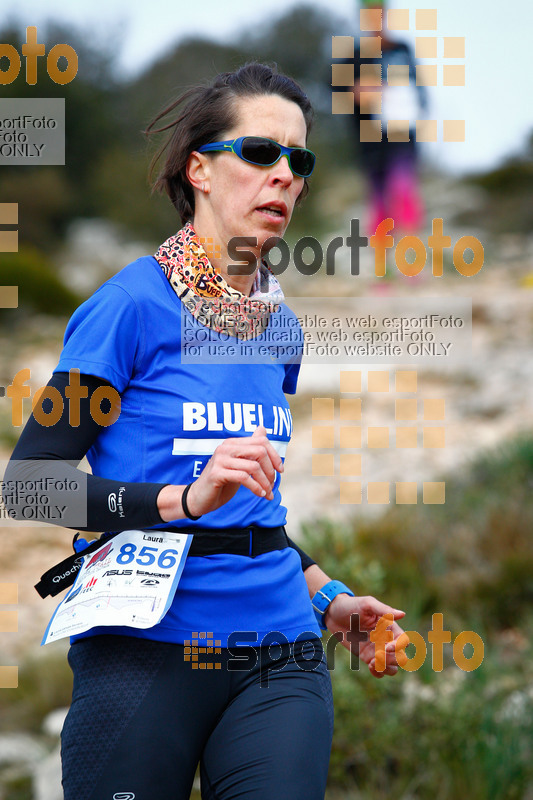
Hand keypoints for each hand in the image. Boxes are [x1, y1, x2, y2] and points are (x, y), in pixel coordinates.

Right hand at [157, 426, 283, 520]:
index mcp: (232, 443)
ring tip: (267, 492)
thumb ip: (250, 449)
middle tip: (273, 485)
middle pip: (260, 452)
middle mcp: (226, 448)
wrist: (200, 498)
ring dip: (265, 482)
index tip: (280, 470)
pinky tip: (260, 494)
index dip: (275, 455)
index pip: (261, 441)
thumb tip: (262, 428)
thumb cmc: (222, 482)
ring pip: (253, 466)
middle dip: (271, 470)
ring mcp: (220, 460)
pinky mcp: (217, 474)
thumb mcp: (239, 464)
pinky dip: (256, 487)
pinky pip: (244, 478)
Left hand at [324, 594, 406, 678]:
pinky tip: (370, 666)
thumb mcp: (367, 604)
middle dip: (392, 660)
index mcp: (390, 627)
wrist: (334, 614)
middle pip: (401, 657)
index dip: (399, 647)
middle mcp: (386, 640)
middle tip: (377, 655)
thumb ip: (384, 610)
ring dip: (386, 668)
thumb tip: (402, 614)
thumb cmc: (352, 605)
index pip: (403, 641)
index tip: (386, 647)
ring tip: (372, 663)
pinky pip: (379, 671)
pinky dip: (378, 673)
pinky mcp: (368, 657)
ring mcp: (377, 650)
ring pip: (393, 668)